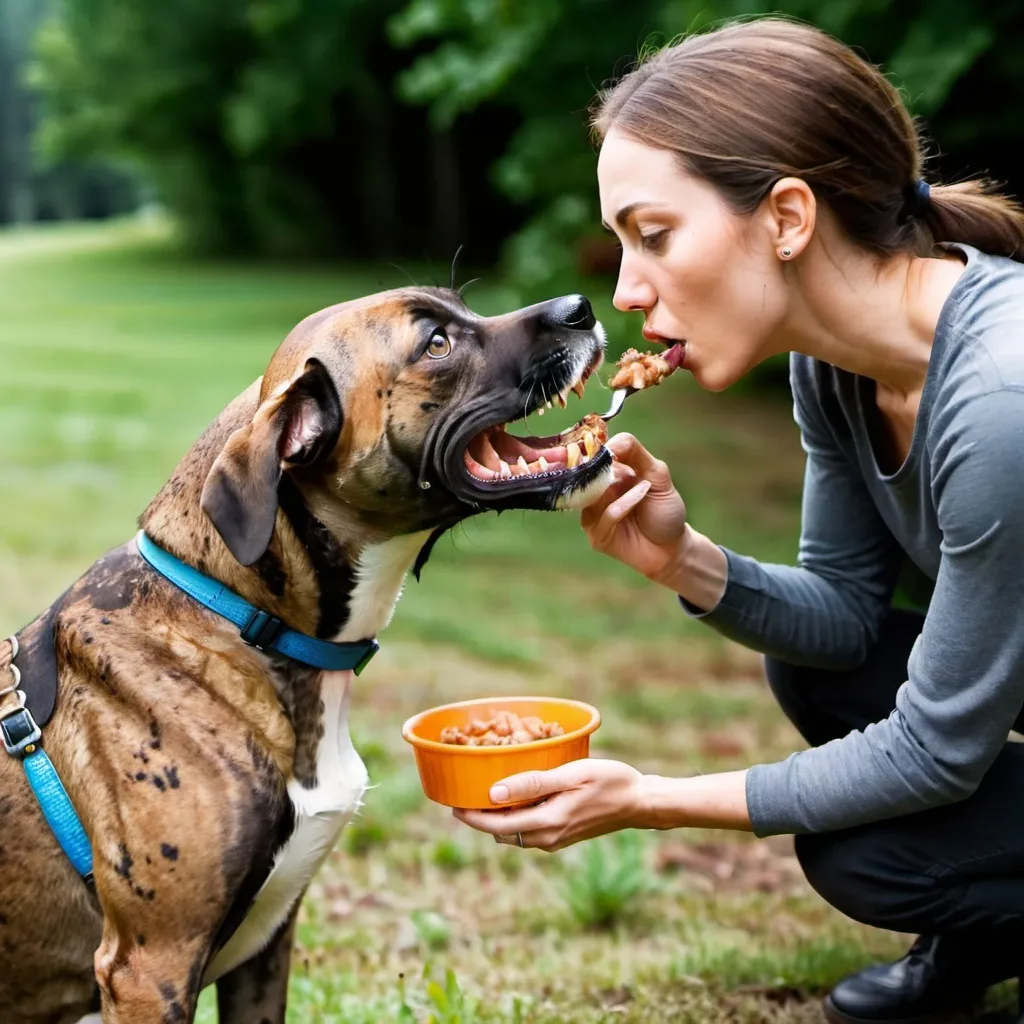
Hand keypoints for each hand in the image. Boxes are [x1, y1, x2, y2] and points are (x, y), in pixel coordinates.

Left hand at [452, 759, 647, 851]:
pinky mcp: (561, 835)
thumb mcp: (571, 775)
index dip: (471, 817)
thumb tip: (492, 794)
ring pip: (514, 831)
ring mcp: (554, 839)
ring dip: (497, 816)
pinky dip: (514, 816)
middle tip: (462, 793)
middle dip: (479, 817)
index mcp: (547, 823)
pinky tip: (514, 795)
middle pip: (501, 831)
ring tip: (483, 791)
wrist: (640, 802)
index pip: (496, 826)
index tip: (452, 803)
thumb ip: (532, 784)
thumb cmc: (609, 781)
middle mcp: (547, 837)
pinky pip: (527, 829)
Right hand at [581, 433, 688, 581]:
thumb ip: (635, 453)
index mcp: (605, 475)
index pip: (588, 457)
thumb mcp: (657, 473)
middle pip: (582, 475)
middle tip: (616, 463)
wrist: (672, 547)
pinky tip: (641, 499)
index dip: (588, 448)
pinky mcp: (597, 536)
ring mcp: (593, 515)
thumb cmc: (664, 510)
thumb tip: (610, 443)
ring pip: (592, 495)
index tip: (596, 443)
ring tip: (645, 488)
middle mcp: (595, 493)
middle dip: (595, 468)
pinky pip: (605, 516)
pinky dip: (623, 505)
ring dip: (618, 490)